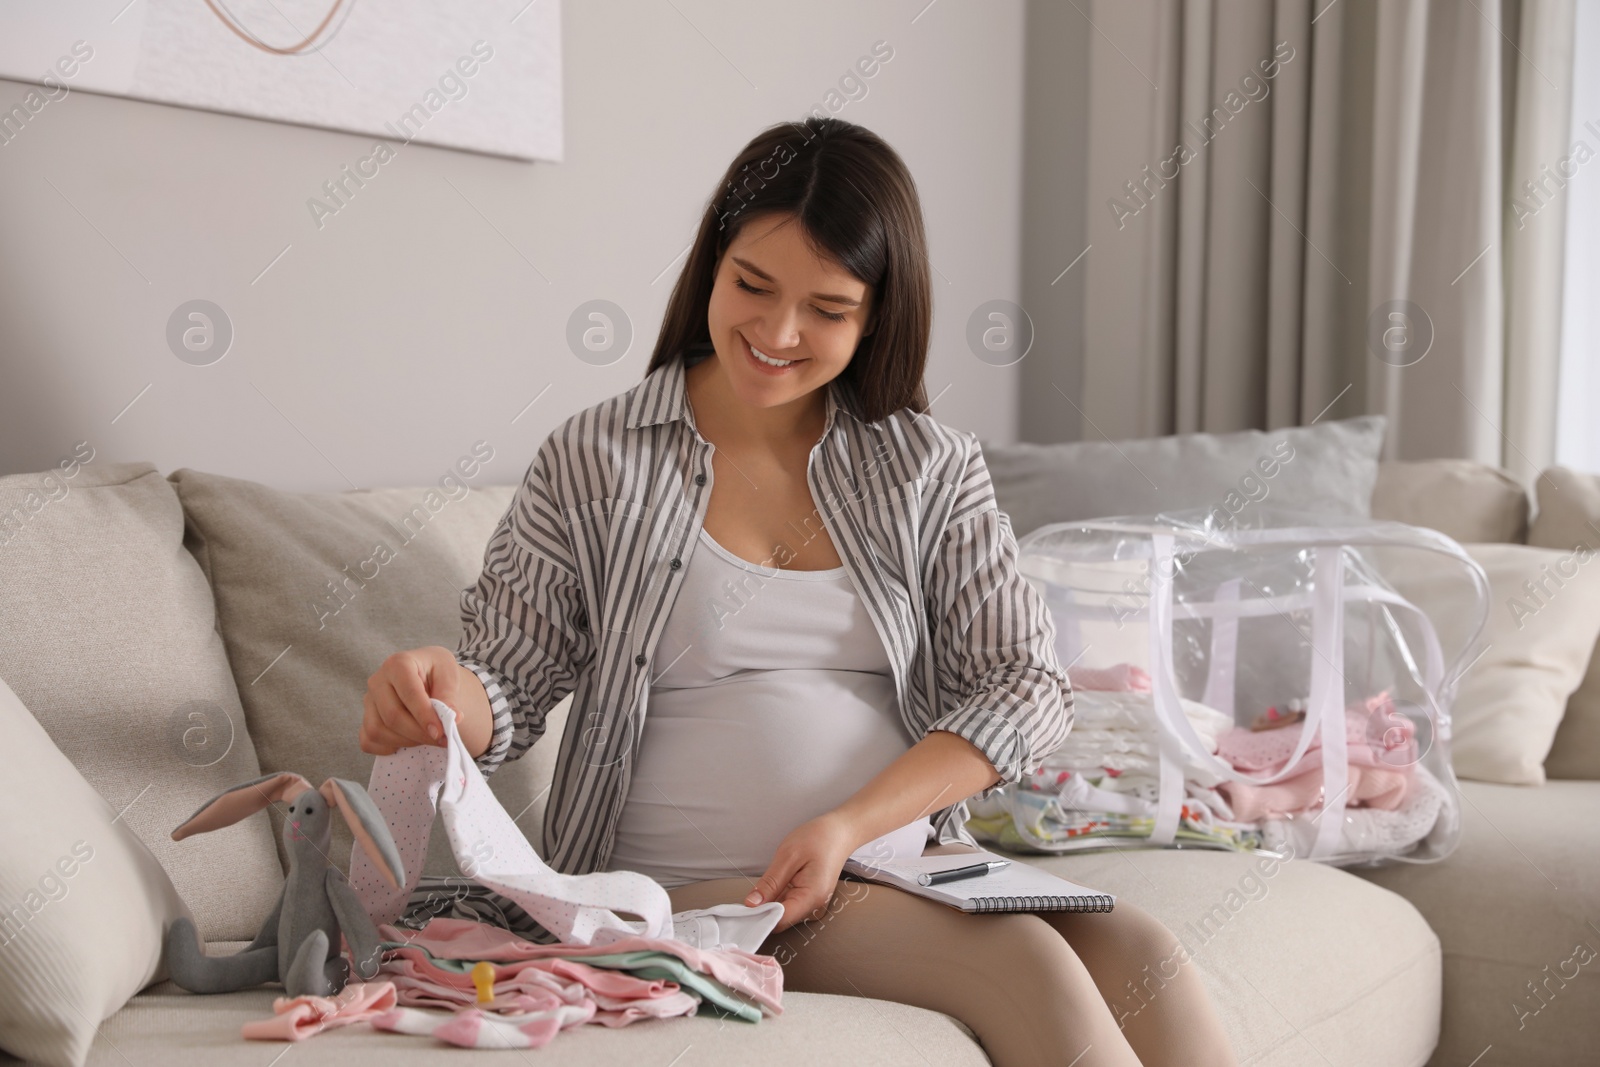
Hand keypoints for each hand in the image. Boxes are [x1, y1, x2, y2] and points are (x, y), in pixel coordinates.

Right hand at [359, 646, 462, 754]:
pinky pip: (368, 740)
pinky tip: (407, 742)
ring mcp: (368, 700)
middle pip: (392, 716)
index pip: (409, 693)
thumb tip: (454, 718)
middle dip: (419, 733)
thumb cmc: (436, 672)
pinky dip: (387, 748)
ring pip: (378, 730)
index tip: (440, 732)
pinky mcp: (365, 718)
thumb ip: (450, 696)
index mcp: (398, 664)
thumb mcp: (449, 675)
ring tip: (427, 738)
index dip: (424, 716)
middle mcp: (377, 680)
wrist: (425, 675)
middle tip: (441, 740)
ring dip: (406, 741)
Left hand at [744, 811, 859, 932]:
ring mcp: (813, 905)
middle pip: (781, 920)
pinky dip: (777, 900)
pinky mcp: (810, 900)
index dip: (758, 917)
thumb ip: (770, 883)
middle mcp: (815, 907)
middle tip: (746, 897)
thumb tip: (751, 904)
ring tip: (763, 888)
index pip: (779, 920)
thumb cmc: (818, 838)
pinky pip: (789, 906)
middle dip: (762, 912)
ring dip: (769, 905)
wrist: (840, 832)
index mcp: (811, 897)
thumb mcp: (788, 856)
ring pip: (783, 914)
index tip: (741, 910)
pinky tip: (773, 887)